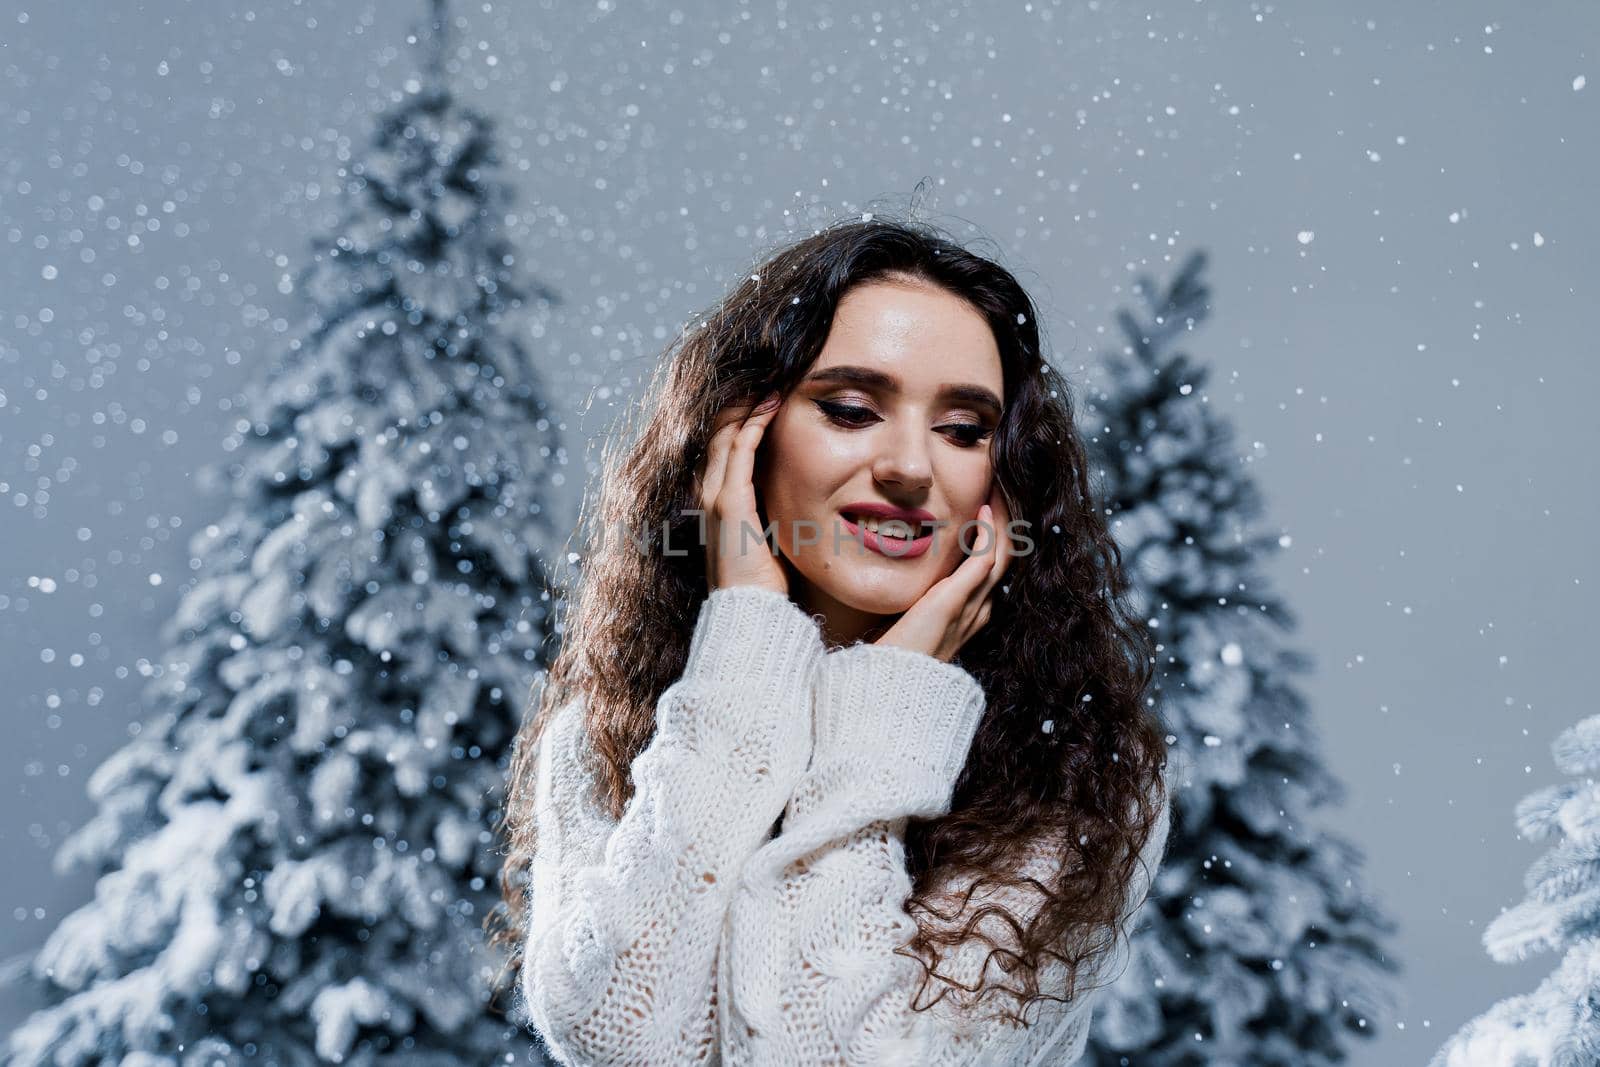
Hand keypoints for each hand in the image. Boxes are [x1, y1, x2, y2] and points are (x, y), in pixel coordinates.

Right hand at [693, 391, 788, 595]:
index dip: (743, 417)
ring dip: (748, 404)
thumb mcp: (770, 537)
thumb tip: (808, 499)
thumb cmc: (767, 583)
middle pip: (721, 431)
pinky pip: (740, 448)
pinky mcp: (729, 501)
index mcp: (719, 500)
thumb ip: (776, 512)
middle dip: (743, 403)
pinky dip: (754, 421)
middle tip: (770, 376)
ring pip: (727, 433)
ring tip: (771, 380)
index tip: (769, 395)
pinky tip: (771, 402)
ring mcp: (716, 496)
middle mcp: (710, 493)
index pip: (726, 445)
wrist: (751, 613)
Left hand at [873, 484, 1013, 662]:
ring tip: (1001, 489)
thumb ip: (920, 603)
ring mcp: (971, 606)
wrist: (891, 687)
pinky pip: (983, 562)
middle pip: (1007, 557)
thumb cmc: (896, 658)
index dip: (999, 536)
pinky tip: (983, 511)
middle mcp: (979, 609)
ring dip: (1004, 520)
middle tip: (1005, 488)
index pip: (996, 568)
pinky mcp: (953, 602)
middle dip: (1009, 521)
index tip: (991, 505)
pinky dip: (987, 534)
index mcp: (972, 614)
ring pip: (1003, 556)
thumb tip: (909, 583)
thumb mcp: (913, 622)